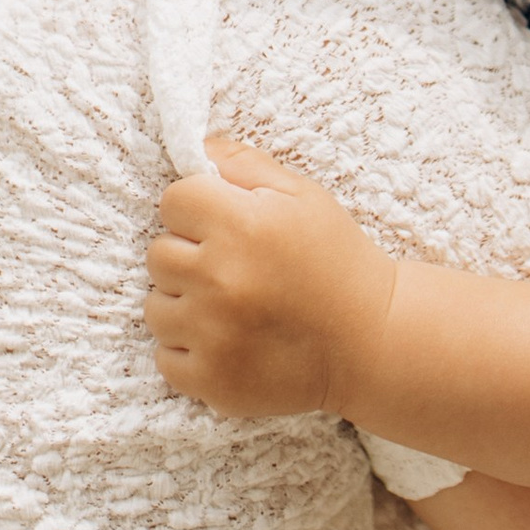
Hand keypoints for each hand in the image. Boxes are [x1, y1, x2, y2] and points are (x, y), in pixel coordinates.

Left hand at [144, 136, 399, 421]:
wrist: (373, 342)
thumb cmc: (337, 261)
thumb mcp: (303, 196)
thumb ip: (244, 165)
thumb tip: (198, 148)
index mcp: (241, 225)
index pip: (173, 201)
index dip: (198, 209)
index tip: (225, 225)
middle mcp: (219, 280)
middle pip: (158, 254)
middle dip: (189, 256)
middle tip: (233, 268)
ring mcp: (212, 336)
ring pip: (156, 307)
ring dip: (185, 304)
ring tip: (231, 307)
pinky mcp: (212, 381)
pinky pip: (165, 357)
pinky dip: (190, 350)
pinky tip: (228, 341)